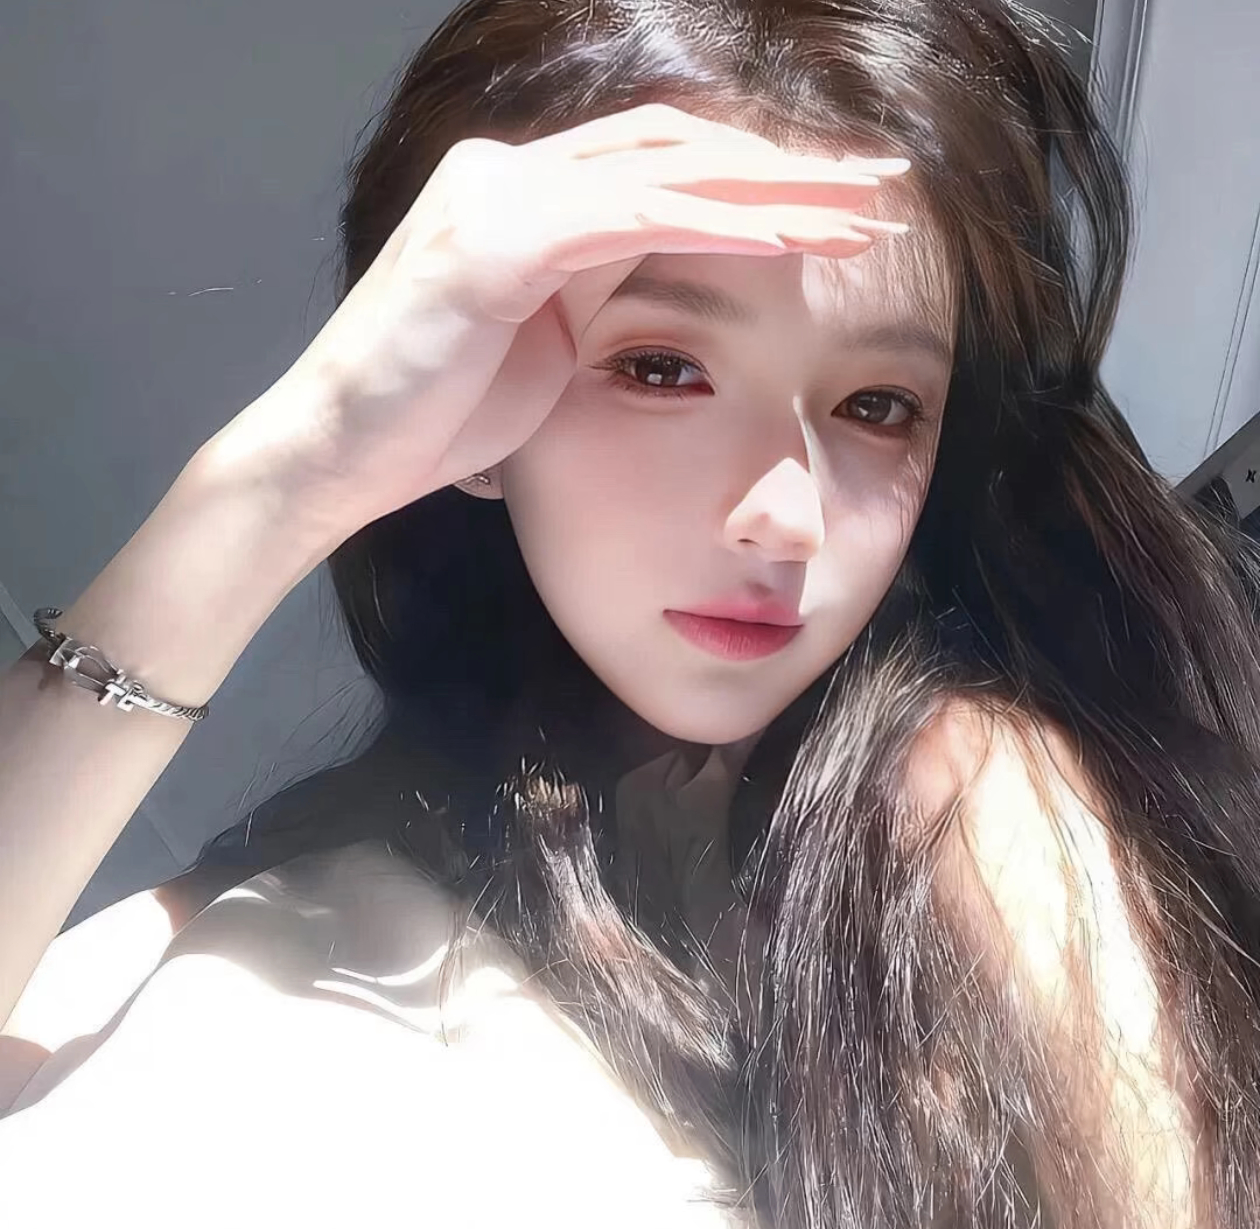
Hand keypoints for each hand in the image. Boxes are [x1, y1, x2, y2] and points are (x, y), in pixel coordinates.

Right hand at [221, 103, 910, 539]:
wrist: (336, 457)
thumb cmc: (433, 417)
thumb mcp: (537, 346)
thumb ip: (594, 297)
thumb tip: (661, 294)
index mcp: (528, 203)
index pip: (661, 170)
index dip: (753, 182)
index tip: (837, 212)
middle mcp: (512, 177)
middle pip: (677, 150)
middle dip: (787, 168)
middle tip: (880, 188)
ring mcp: (498, 200)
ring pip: (666, 171)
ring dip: (774, 190)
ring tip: (863, 212)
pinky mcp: (493, 244)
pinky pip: (628, 218)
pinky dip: (716, 223)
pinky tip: (791, 235)